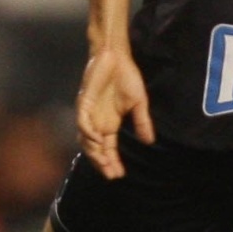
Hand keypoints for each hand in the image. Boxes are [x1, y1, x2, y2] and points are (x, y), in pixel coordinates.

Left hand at [76, 49, 153, 179]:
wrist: (116, 57)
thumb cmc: (126, 77)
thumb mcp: (138, 103)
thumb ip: (142, 122)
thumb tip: (149, 141)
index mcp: (109, 122)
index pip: (108, 148)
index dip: (112, 162)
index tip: (119, 175)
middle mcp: (97, 121)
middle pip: (96, 148)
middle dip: (102, 163)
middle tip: (111, 175)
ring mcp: (89, 112)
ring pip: (86, 139)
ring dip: (94, 152)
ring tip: (104, 163)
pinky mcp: (85, 102)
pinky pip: (82, 122)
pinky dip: (88, 133)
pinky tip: (97, 142)